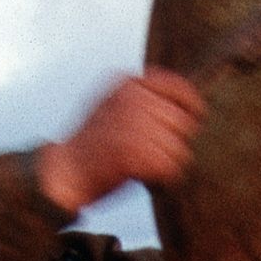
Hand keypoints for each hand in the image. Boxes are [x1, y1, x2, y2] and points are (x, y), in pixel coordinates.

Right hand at [35, 70, 206, 217]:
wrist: (64, 171)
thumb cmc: (92, 143)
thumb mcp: (114, 104)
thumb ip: (145, 98)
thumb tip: (185, 104)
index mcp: (127, 83)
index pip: (178, 88)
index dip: (191, 105)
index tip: (195, 118)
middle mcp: (131, 99)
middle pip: (182, 122)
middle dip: (175, 141)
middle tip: (155, 153)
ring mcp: (132, 124)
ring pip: (178, 148)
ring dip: (168, 162)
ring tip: (146, 165)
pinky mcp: (132, 152)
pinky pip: (169, 166)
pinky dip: (163, 177)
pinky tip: (146, 176)